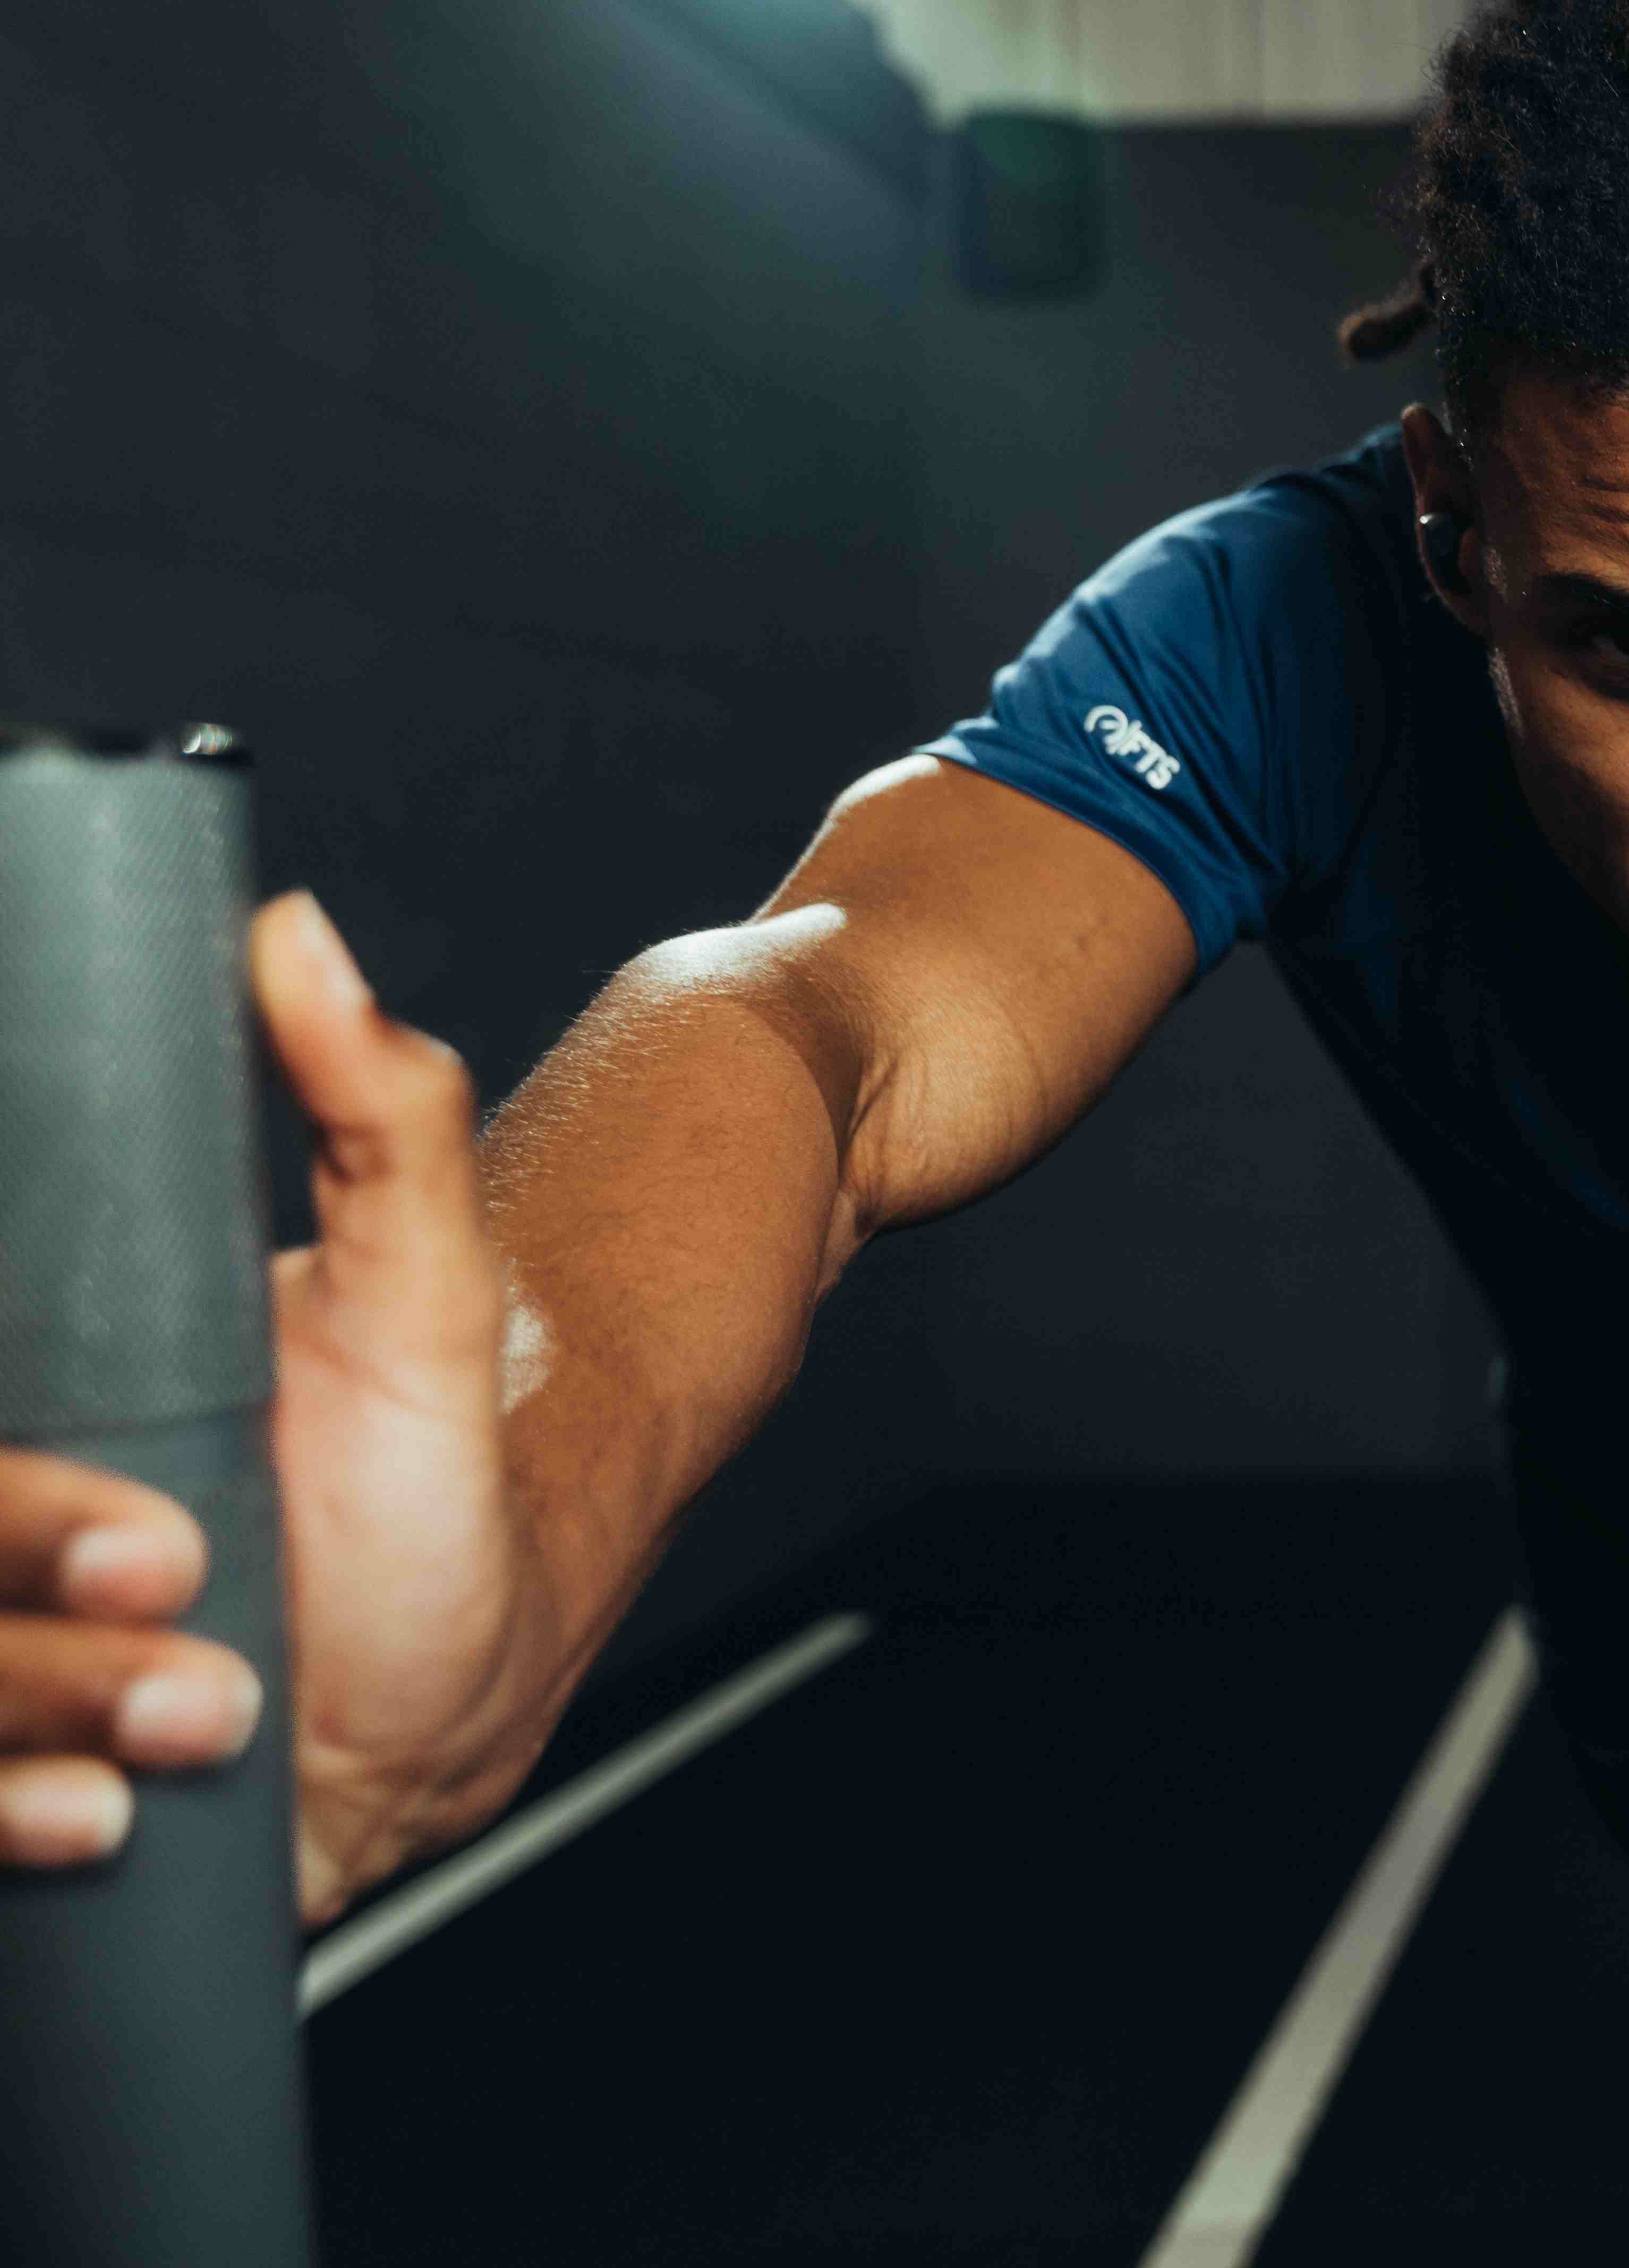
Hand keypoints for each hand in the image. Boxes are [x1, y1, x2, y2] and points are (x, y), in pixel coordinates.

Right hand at [0, 894, 523, 1920]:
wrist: (451, 1682)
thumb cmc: (421, 1477)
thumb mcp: (415, 1293)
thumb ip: (373, 1111)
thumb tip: (297, 933)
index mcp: (18, 1411)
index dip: (12, 1500)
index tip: (139, 1526)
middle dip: (30, 1602)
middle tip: (183, 1580)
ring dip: (36, 1714)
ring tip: (203, 1707)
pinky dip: (5, 1827)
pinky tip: (106, 1820)